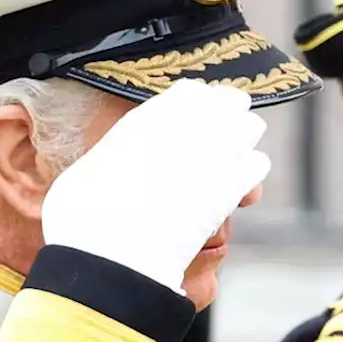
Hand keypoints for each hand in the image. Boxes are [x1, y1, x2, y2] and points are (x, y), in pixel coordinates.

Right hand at [42, 80, 269, 291]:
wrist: (110, 249)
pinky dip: (250, 178)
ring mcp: (214, 150)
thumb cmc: (85, 215)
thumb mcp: (91, 167)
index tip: (196, 121)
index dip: (198, 106)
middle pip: (228, 102)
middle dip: (228, 119)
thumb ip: (117, 152)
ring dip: (242, 144)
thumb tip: (118, 159)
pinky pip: (257, 167)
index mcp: (149, 117)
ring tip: (231, 165)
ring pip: (250, 128)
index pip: (190, 92)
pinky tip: (239, 194)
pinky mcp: (231, 186)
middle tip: (222, 140)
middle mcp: (187, 123)